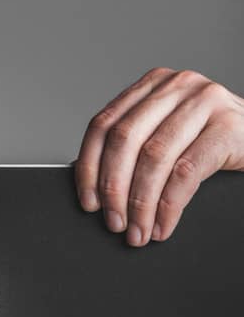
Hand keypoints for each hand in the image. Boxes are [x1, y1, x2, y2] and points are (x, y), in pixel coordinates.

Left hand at [73, 67, 243, 244]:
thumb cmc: (213, 141)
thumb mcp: (170, 133)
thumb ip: (139, 145)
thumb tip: (97, 190)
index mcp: (153, 85)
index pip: (104, 124)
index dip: (89, 167)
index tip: (88, 202)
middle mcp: (177, 85)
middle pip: (125, 140)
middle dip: (114, 189)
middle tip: (114, 222)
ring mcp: (205, 102)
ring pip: (155, 157)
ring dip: (141, 203)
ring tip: (138, 231)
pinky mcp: (228, 126)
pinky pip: (187, 172)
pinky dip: (169, 206)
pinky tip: (163, 225)